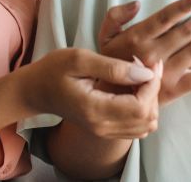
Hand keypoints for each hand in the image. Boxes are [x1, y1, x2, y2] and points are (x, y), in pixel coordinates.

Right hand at [21, 48, 162, 138]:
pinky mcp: (106, 130)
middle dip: (154, 91)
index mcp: (95, 109)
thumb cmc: (54, 70)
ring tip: (139, 77)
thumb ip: (113, 67)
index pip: (140, 106)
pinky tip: (133, 88)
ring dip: (150, 100)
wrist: (37, 91)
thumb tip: (144, 74)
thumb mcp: (80, 59)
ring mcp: (104, 131)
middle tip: (145, 66)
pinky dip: (143, 108)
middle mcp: (102, 126)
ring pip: (146, 125)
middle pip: (147, 118)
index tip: (149, 62)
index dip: (153, 84)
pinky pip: (137, 127)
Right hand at [98, 0, 190, 104]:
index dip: (183, 7)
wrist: (110, 102)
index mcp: (136, 38)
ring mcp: (165, 74)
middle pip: (188, 31)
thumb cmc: (110, 63)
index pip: (164, 18)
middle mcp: (153, 55)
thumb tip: (137, 3)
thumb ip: (116, 15)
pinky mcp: (174, 91)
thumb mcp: (104, 35)